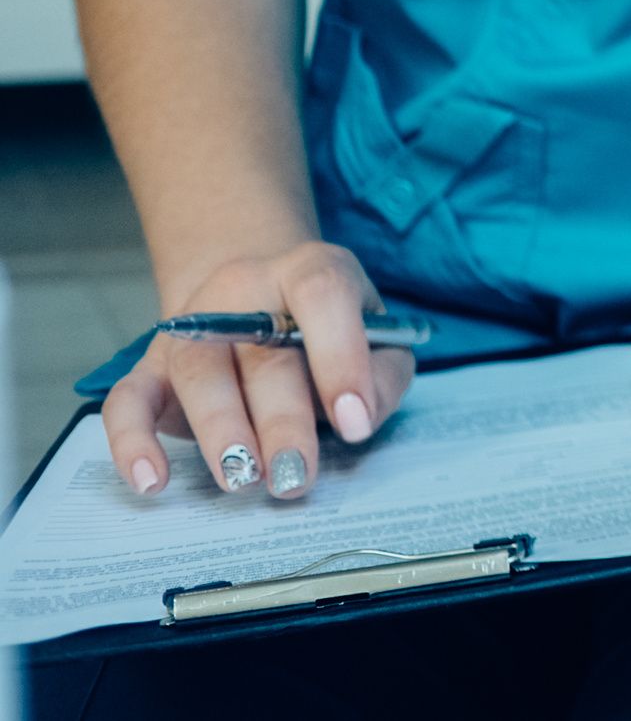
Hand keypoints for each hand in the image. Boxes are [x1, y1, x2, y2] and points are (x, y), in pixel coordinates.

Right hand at [101, 239, 415, 499]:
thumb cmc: (329, 334)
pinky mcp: (149, 369)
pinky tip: (153, 481)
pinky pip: (127, 402)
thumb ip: (382, 375)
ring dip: (222, 433)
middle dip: (281, 421)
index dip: (340, 357)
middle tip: (294, 476)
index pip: (322, 294)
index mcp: (308, 269)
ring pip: (199, 374)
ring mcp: (190, 326)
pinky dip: (133, 443)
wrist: (256, 303)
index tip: (353, 421)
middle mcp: (243, 288)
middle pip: (260, 350)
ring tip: (244, 480)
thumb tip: (359, 417)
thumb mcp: (379, 340)